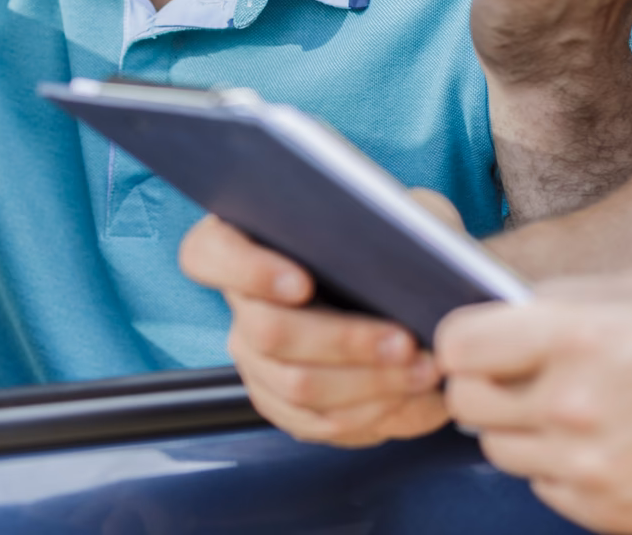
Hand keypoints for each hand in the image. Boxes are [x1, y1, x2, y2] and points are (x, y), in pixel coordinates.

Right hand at [179, 193, 460, 446]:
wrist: (408, 291)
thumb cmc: (395, 239)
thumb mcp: (398, 210)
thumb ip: (390, 215)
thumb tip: (395, 240)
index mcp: (244, 239)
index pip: (209, 253)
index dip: (248, 271)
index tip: (302, 283)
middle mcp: (239, 302)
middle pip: (267, 331)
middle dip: (343, 341)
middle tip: (403, 341)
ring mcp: (254, 357)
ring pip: (295, 384)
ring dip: (367, 383)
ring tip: (422, 371)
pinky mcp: (280, 401)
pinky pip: (314, 421)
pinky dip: (368, 414)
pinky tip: (409, 397)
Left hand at [437, 274, 631, 534]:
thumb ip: (559, 302)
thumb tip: (499, 311)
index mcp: (574, 336)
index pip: (457, 344)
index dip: (460, 341)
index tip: (477, 342)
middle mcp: (572, 405)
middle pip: (466, 405)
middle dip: (480, 386)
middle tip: (513, 378)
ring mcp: (590, 468)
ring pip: (500, 452)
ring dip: (519, 431)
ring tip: (568, 412)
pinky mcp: (612, 514)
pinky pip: (546, 490)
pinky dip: (559, 471)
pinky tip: (603, 447)